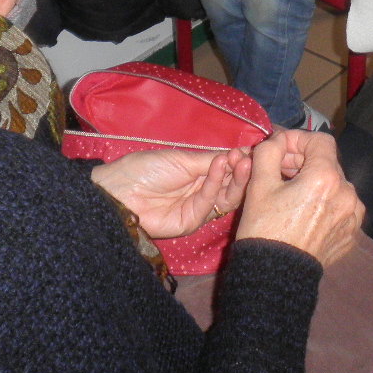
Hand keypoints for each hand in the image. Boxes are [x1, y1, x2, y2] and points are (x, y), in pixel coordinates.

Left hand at [91, 147, 252, 239]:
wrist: (120, 190)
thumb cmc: (146, 168)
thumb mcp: (182, 159)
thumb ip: (210, 160)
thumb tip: (241, 154)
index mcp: (199, 174)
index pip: (227, 170)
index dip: (240, 161)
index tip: (252, 150)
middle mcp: (202, 192)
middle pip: (231, 186)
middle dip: (241, 171)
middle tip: (248, 158)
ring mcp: (198, 209)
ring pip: (226, 198)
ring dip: (236, 178)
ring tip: (240, 161)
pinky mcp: (192, 223)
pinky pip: (209, 205)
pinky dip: (216, 184)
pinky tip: (219, 167)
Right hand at [236, 130, 363, 266]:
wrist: (275, 277)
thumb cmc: (264, 229)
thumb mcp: (259, 185)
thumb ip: (269, 151)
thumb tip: (277, 139)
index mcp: (327, 177)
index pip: (320, 140)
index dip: (298, 139)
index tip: (279, 148)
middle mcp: (348, 193)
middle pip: (327, 162)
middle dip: (303, 161)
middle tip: (278, 170)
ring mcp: (353, 215)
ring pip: (335, 185)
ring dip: (314, 182)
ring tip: (290, 194)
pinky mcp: (352, 233)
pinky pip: (340, 207)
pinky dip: (324, 203)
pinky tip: (303, 214)